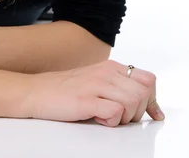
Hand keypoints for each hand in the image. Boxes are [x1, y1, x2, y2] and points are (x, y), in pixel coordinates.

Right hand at [23, 59, 164, 126]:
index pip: (147, 79)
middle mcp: (105, 73)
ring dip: (125, 117)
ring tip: (107, 118)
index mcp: (110, 67)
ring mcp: (96, 85)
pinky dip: (111, 122)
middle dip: (138, 111)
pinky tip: (98, 119)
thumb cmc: (64, 90)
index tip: (153, 114)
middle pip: (144, 92)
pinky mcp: (86, 100)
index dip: (153, 99)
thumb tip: (143, 101)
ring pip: (132, 102)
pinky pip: (115, 112)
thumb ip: (116, 86)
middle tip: (121, 118)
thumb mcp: (95, 81)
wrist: (35, 91)